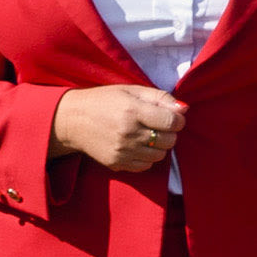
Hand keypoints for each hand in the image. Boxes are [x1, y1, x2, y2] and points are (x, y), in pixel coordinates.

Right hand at [52, 84, 186, 173]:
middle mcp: (128, 133)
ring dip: (159, 145)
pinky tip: (137, 145)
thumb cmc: (104, 101)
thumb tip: (184, 109)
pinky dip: (147, 157)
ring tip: (146, 134)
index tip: (172, 116)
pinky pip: (146, 166)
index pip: (172, 122)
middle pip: (169, 140)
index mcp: (133, 111)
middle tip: (157, 124)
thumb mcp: (131, 91)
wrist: (72, 120)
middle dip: (169, 132)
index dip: (177, 119)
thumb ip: (160, 98)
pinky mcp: (117, 164)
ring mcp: (122, 151)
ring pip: (160, 155)